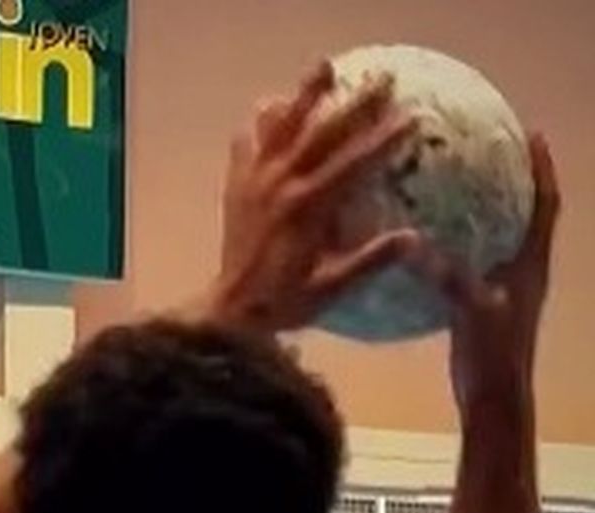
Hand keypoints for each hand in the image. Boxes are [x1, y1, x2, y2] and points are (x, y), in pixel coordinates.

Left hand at [204, 61, 418, 331]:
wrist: (231, 312)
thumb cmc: (285, 303)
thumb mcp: (332, 288)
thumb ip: (370, 261)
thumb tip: (413, 240)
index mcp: (307, 209)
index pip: (353, 165)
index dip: (382, 141)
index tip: (410, 119)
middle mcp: (281, 187)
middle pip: (323, 134)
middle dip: (356, 105)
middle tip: (384, 80)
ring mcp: (255, 183)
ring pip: (282, 128)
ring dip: (305, 96)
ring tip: (325, 68)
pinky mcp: (237, 187)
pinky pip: (245, 146)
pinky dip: (258, 124)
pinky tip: (269, 106)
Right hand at [412, 134, 558, 415]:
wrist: (495, 402)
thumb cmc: (494, 355)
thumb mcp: (470, 307)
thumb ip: (442, 273)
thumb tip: (404, 243)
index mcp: (531, 263)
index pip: (544, 203)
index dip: (541, 168)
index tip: (531, 133)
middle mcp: (524, 270)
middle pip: (523, 213)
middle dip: (511, 181)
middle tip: (488, 152)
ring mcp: (505, 291)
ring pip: (497, 239)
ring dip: (483, 213)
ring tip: (456, 190)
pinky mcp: (484, 309)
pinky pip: (470, 266)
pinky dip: (455, 249)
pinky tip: (425, 248)